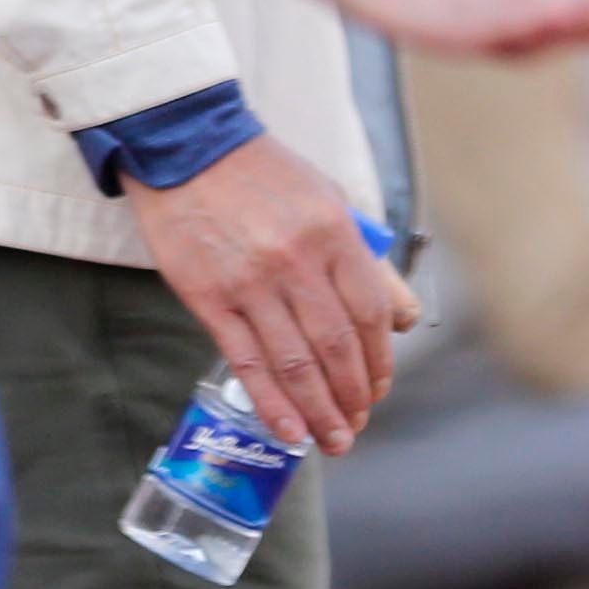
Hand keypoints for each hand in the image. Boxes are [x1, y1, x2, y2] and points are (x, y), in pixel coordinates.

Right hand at [125, 132, 413, 452]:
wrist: (188, 148)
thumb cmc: (264, 176)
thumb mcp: (328, 200)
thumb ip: (362, 258)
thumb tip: (400, 318)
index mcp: (333, 232)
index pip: (369, 312)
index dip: (379, 359)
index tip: (379, 387)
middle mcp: (296, 261)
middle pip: (336, 346)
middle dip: (353, 395)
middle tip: (358, 424)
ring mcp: (250, 283)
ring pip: (294, 363)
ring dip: (319, 410)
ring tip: (334, 440)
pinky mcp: (209, 298)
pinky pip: (247, 362)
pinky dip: (272, 402)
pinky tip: (289, 431)